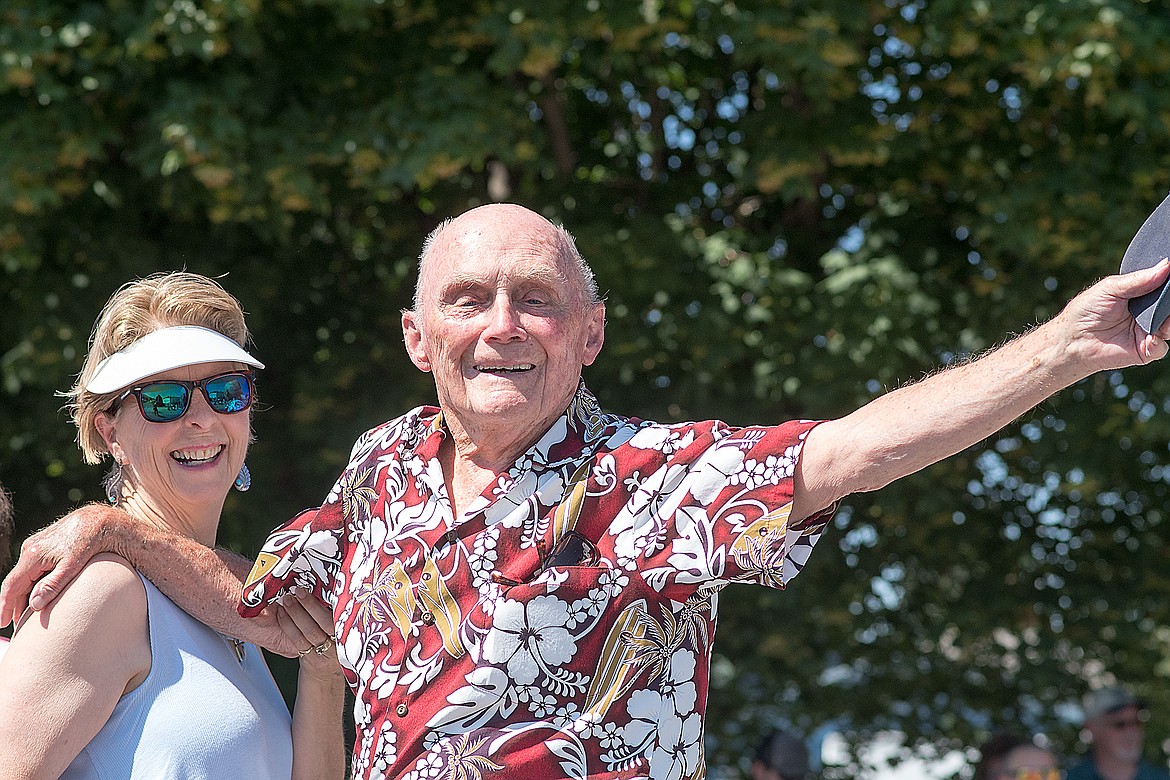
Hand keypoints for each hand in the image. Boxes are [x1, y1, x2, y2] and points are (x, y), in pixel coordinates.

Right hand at [0, 503, 128, 626]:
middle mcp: (30, 549)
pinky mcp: (43, 545)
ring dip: (23, 594)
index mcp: (33, 556)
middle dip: (14, 604)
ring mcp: (35, 546)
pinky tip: (36, 593)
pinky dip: (31, 583)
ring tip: (25, 615)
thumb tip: (34, 605)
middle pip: (16, 582)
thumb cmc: (88, 542)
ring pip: (24, 575)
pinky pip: (31, 568)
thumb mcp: (73, 565)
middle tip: (16, 625)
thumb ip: (53, 585)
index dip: (6, 606)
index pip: (12, 586)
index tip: (3, 623)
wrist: (98, 519)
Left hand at [278, 590, 341, 680]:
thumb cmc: (332, 644)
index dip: (328, 602)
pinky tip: (282, 614)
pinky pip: (298, 640)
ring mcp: (326, 653)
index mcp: (350, 631)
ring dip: (295, 614)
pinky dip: (288, 625)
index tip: (318, 588)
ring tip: (287, 600)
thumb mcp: (341, 628)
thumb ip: (336, 613)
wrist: (324, 673)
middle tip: (299, 591)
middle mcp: (341, 643)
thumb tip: (326, 584)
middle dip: (310, 605)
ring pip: (309, 631)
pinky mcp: (310, 659)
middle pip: (325, 622)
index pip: (340, 615)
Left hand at [1058, 258, 1169, 371]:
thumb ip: (1139, 279)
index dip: (1168, 284)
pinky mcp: (1144, 350)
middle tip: (1168, 299)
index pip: (1162, 287)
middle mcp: (1147, 312)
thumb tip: (1166, 265)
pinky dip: (1158, 343)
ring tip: (1163, 321)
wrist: (1073, 340)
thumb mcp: (1111, 288)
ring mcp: (1148, 331)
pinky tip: (1150, 339)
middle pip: (1168, 307)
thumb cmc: (1086, 311)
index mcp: (1141, 294)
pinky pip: (1161, 347)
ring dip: (1169, 323)